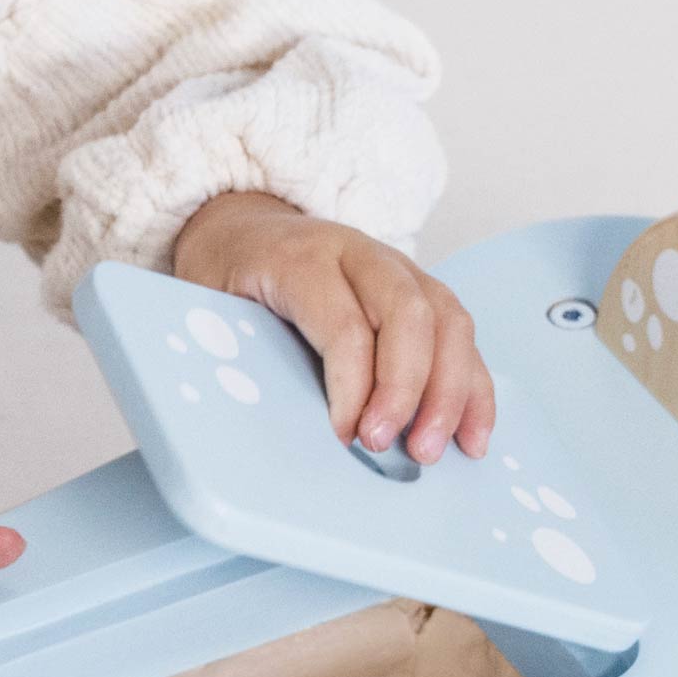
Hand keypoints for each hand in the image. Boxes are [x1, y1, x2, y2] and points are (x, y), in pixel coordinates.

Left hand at [173, 192, 494, 462]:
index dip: (352, 386)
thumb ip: (233, 347)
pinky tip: (471, 433)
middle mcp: (358, 253)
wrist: (241, 225)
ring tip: (431, 450)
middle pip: (409, 314)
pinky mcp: (420, 287)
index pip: (344, 323)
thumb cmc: (225, 272)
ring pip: (447, 320)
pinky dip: (472, 385)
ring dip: (450, 392)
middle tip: (386, 445)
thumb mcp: (205, 302)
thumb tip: (256, 423)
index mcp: (300, 257)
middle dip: (407, 389)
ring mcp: (396, 266)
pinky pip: (461, 332)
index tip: (345, 437)